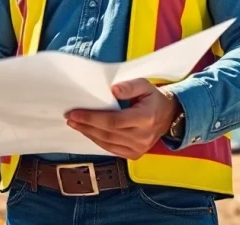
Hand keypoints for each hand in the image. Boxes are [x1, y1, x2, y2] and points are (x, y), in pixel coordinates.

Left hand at [64, 79, 181, 159]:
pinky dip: (97, 141)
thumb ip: (129, 86)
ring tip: (75, 124)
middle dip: (85, 125)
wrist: (168, 116)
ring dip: (88, 134)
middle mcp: (143, 137)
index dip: (92, 118)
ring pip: (107, 143)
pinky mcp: (135, 154)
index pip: (113, 121)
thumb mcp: (145, 85)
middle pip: (107, 133)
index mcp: (145, 119)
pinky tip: (88, 133)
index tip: (75, 113)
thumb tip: (113, 90)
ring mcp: (139, 148)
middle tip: (70, 117)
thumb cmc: (153, 99)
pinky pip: (111, 150)